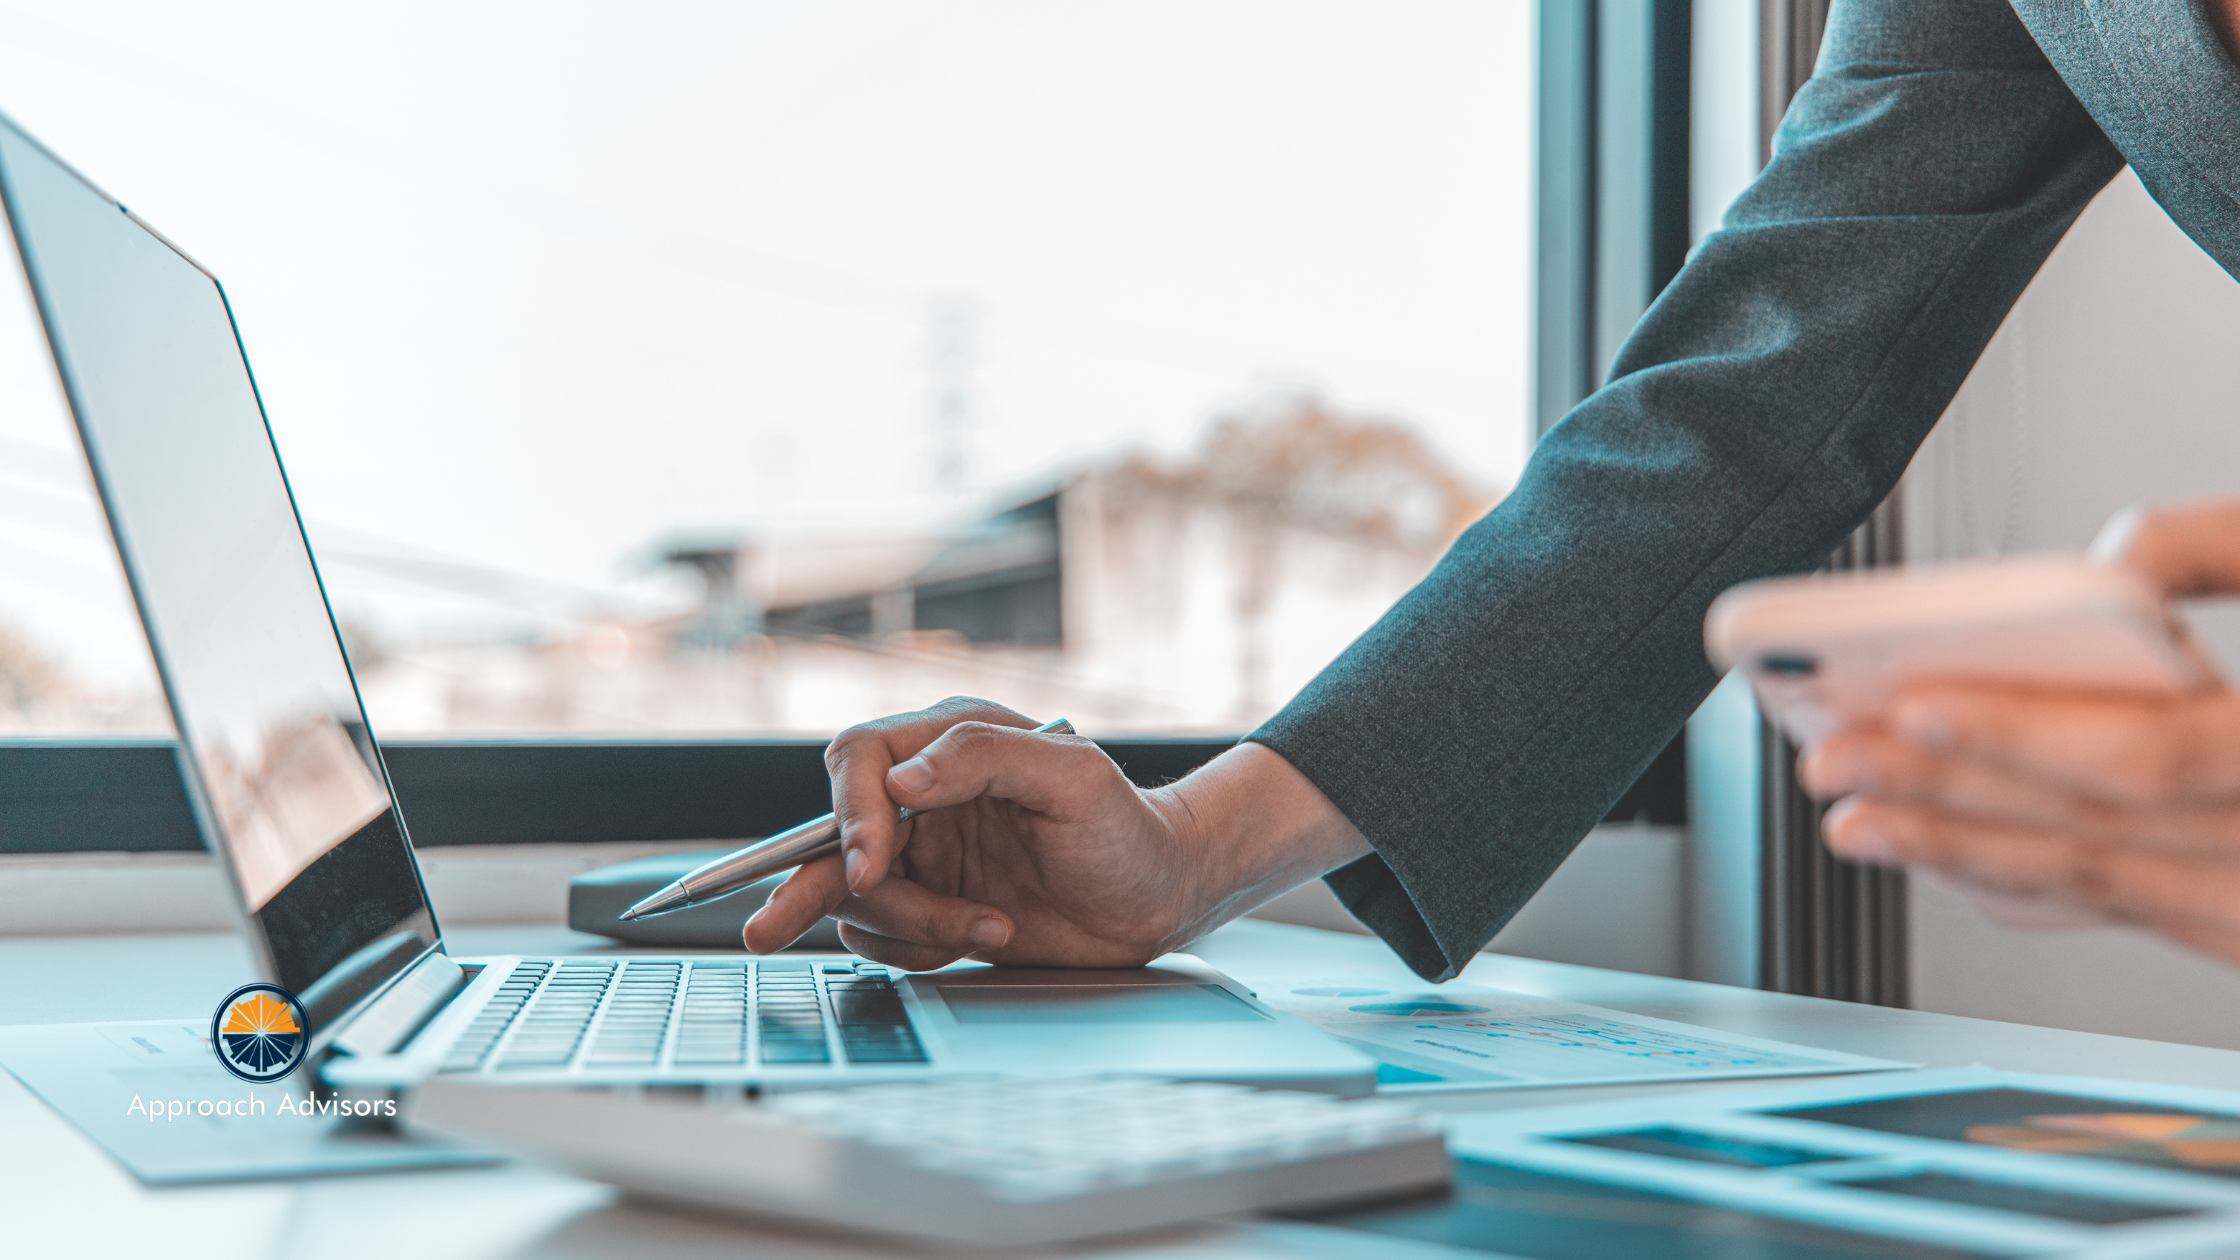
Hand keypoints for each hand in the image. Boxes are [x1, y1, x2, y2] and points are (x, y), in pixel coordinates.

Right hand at [741, 696, 1370, 970]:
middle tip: (798, 920)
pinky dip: (918, 948)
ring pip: (855, 895)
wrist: (1158, 901)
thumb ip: (983, 758)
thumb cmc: (1127, 830)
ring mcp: (926, 854)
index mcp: (953, 743)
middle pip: (836, 834)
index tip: (873, 864)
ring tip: (986, 925)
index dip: (851, 812)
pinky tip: (980, 934)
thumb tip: (901, 782)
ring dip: (912, 924)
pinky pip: (879, 935)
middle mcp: (928, 796)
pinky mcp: (931, 906)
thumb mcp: (1072, 776)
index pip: (860, 760)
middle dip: (831, 882)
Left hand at [1799, 500, 2239, 963]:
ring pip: (2103, 886)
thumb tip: (2110, 550)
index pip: (2161, 759)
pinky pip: (2128, 911)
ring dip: (1963, 852)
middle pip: (2101, 832)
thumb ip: (2234, 548)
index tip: (1918, 702)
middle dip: (1949, 798)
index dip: (2031, 736)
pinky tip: (1946, 855)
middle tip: (1834, 760)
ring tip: (1855, 816)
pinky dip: (2028, 884)